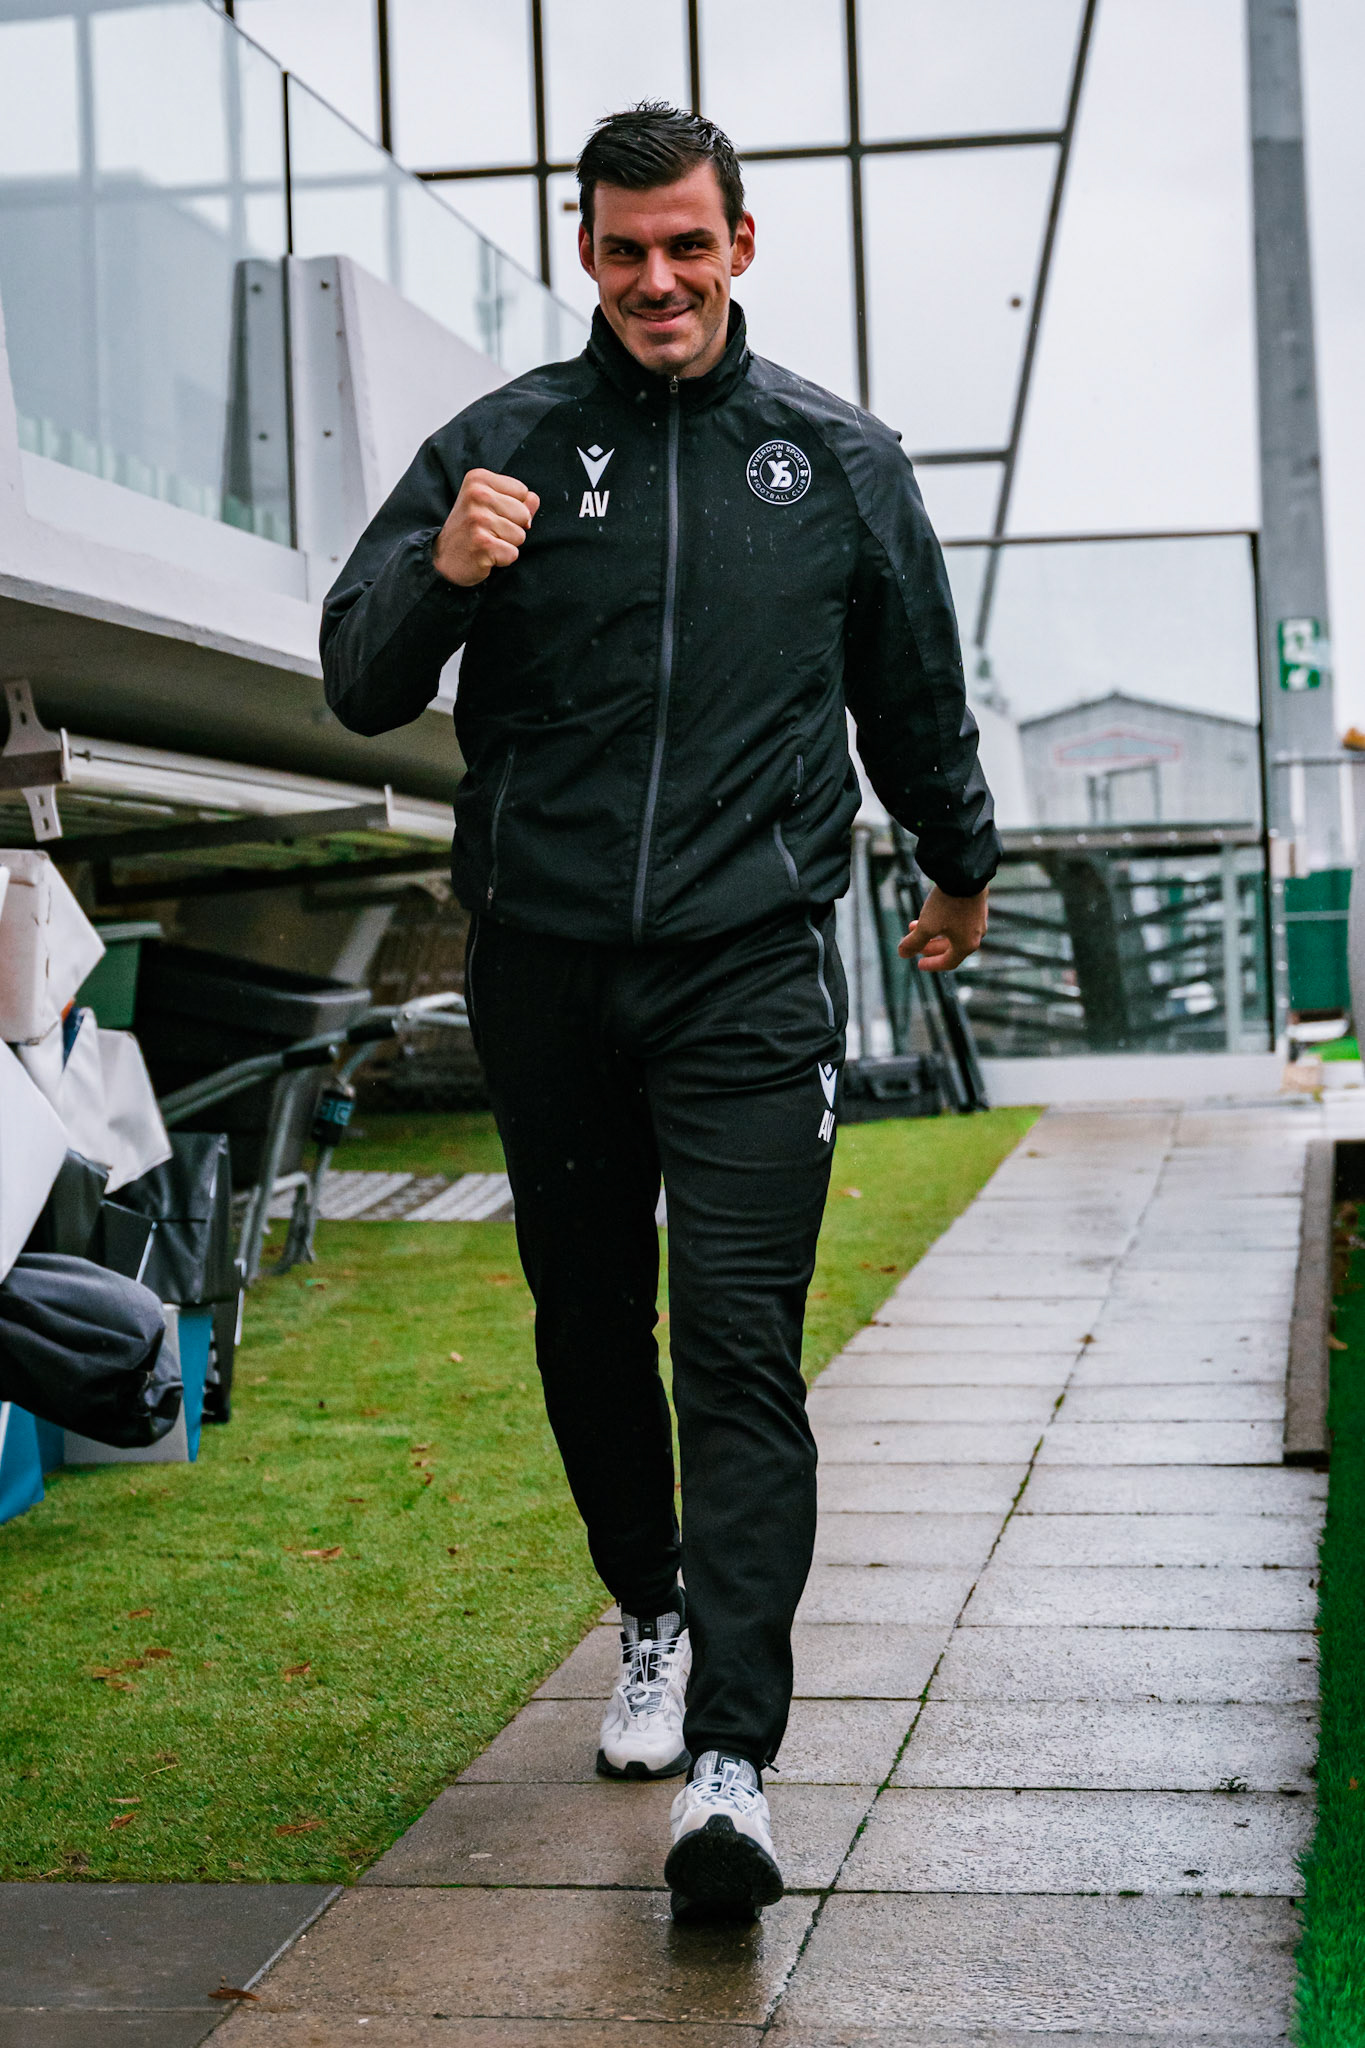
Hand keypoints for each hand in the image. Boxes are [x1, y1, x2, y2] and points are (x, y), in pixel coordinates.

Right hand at [434, 469, 539, 586]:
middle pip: (524, 513)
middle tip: (488, 532)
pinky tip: (484, 555)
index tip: (491, 515)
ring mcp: (478, 519)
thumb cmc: (471, 530)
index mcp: (478, 479)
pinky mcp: (482, 543)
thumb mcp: (490, 506)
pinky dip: (502, 559)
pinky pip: (512, 553)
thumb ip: (516, 501)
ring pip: (520, 535)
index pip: (522, 491)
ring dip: (507, 544)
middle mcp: (477, 495)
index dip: (513, 509)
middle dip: (513, 528)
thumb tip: (534, 499)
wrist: (443, 559)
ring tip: (486, 542)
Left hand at [898, 883, 987, 972]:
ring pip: (953, 932)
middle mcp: (976, 935)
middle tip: (913, 941)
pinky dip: (943, 922)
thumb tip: (902, 954)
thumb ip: (914, 942)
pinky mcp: (977, 905)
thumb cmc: (947, 904)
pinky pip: (959, 920)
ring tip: (915, 924)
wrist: (965, 875)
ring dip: (932, 932)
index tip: (919, 964)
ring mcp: (978, 919)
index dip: (932, 965)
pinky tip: (932, 913)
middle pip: (949, 947)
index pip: (949, 963)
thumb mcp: (927, 925)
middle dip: (928, 946)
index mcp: (966, 945)